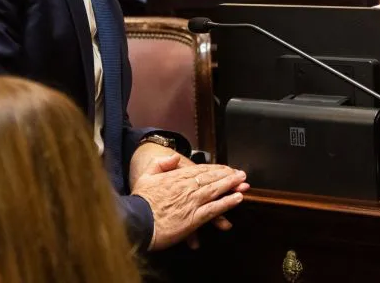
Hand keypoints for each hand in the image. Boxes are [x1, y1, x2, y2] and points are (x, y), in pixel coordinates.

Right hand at [131, 154, 246, 250]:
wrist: (136, 222)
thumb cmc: (140, 202)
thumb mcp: (146, 177)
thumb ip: (160, 164)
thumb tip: (174, 157)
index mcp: (176, 177)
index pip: (199, 170)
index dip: (215, 169)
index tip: (225, 169)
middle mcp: (186, 187)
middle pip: (211, 178)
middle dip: (227, 175)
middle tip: (241, 174)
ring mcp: (191, 202)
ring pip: (215, 190)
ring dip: (231, 185)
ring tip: (243, 183)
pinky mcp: (194, 218)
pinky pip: (214, 208)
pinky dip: (227, 203)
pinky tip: (237, 199)